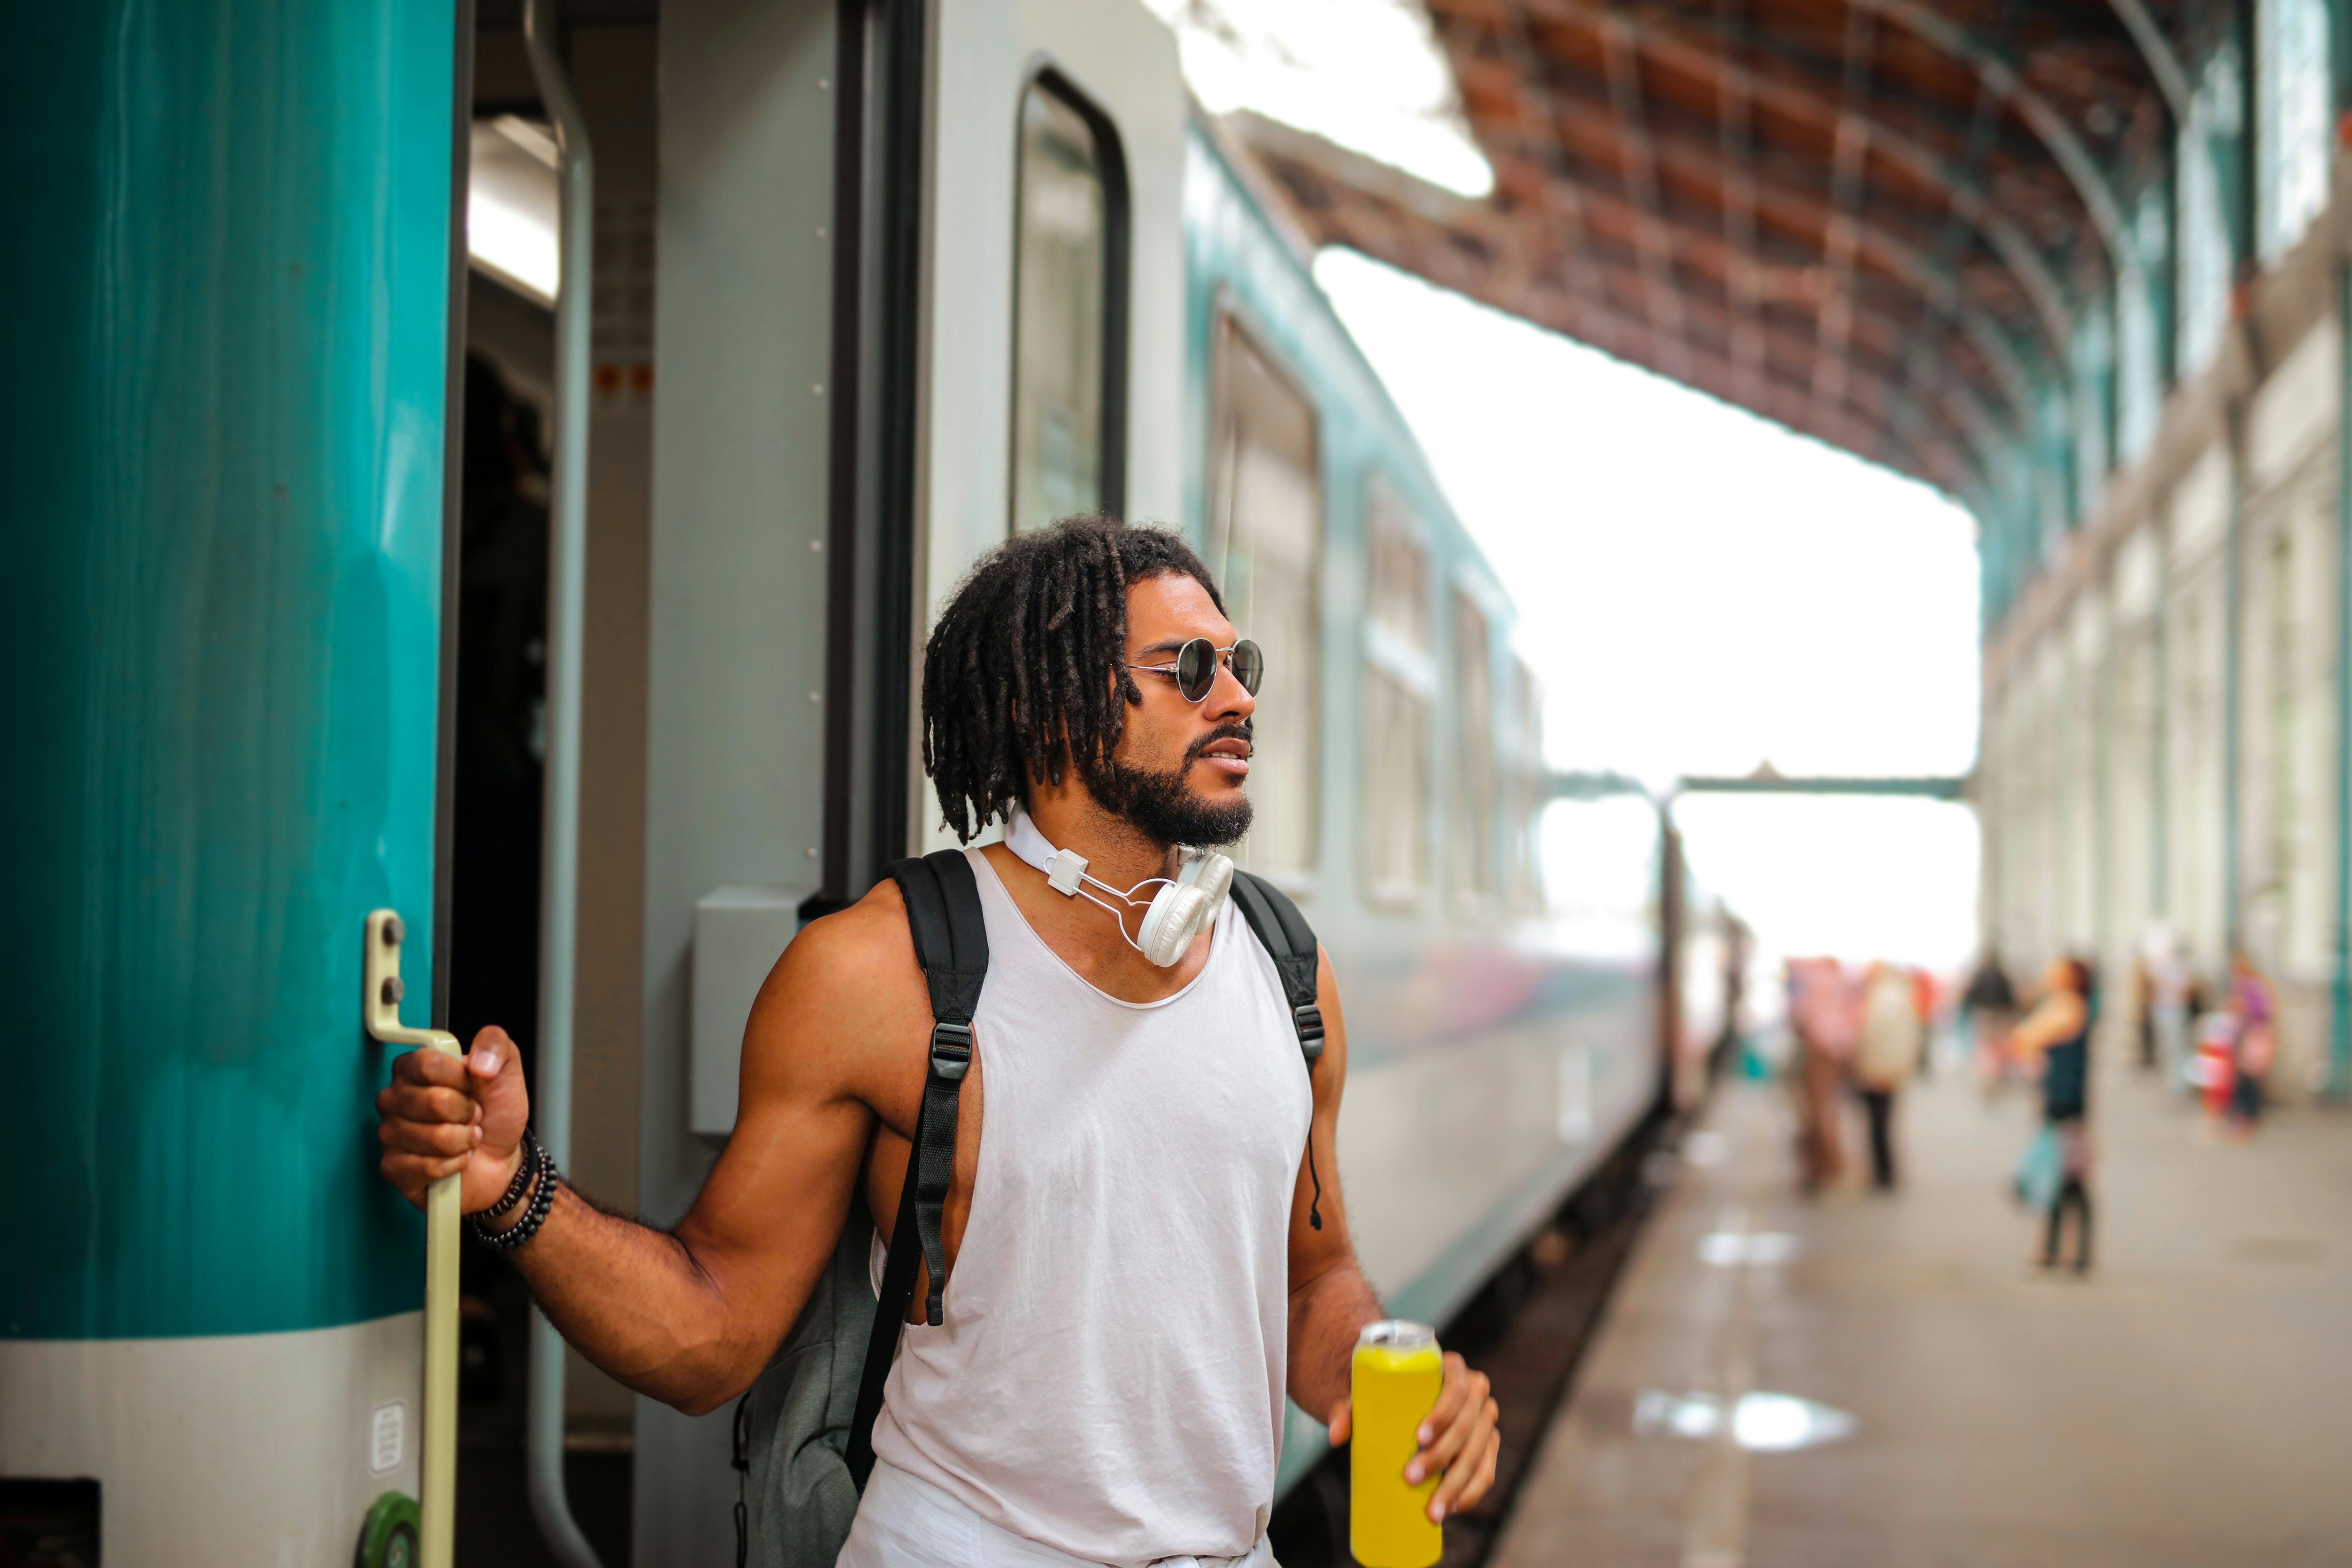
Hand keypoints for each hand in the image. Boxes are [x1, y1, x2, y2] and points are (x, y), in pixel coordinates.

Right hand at [375, 1026, 532, 1212]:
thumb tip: (479, 1061)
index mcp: (413, 1069)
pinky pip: (429, 1167)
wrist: (501, 1155)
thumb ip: (495, 1044)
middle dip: (467, 1112)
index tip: (472, 1085)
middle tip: (472, 1115)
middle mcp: (394, 1099)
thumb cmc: (494, 1112)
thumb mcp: (505, 1069)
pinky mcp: (393, 1168)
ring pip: (435, 1137)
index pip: (427, 1064)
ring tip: (466, 1136)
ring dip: (464, 1140)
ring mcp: (389, 1134)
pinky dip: (454, 1164)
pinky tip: (455, 1158)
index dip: (460, 1078)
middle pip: (434, 1101)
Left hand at [1325, 1351, 1500, 1524]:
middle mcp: (1476, 1391)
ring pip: (1477, 1454)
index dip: (1443, 1413)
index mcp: (1453, 1368)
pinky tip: (1452, 1508)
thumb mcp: (1368, 1393)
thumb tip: (1335, 1436)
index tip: (1419, 1438)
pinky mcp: (1488, 1445)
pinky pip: (1486, 1472)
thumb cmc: (1387, 1392)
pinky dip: (1472, 1493)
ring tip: (1431, 1510)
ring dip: (1456, 1485)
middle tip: (1410, 1478)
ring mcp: (1485, 1419)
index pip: (1456, 1388)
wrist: (1406, 1398)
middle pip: (1467, 1426)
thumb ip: (1348, 1408)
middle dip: (1441, 1456)